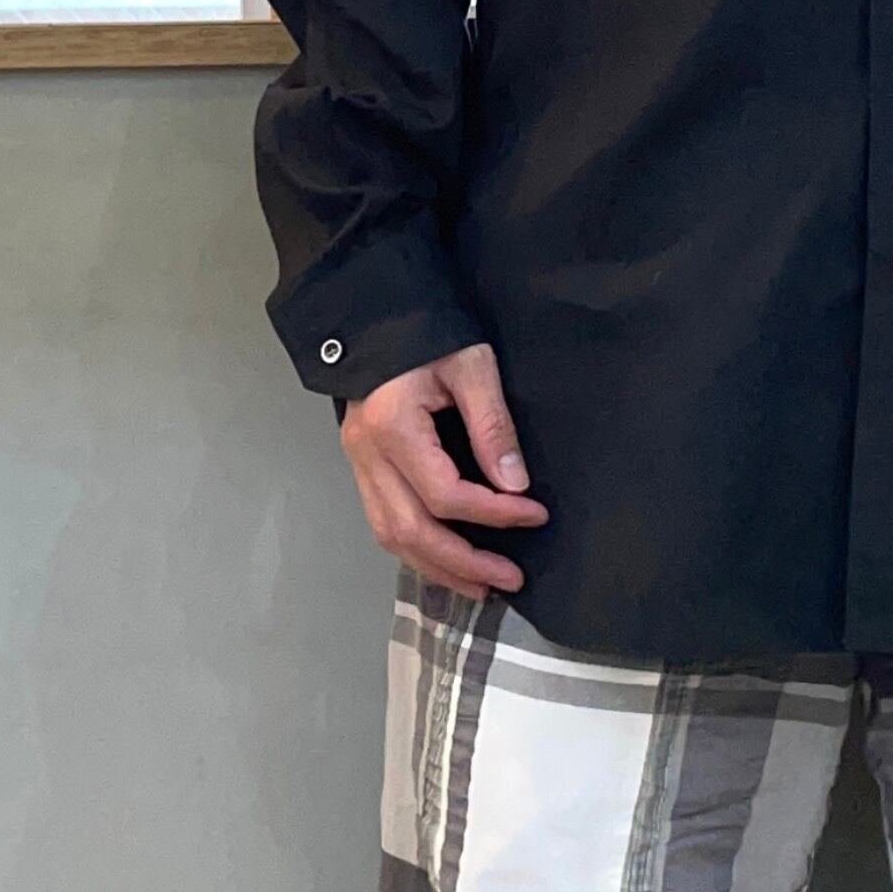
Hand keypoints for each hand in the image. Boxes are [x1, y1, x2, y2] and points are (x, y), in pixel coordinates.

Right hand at [338, 341, 548, 597]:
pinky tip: (447, 561)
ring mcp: (357, 461)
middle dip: (464, 563)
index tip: (535, 514)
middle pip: (411, 531)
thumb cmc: (426, 327)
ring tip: (480, 585)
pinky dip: (416, 549)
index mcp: (391, 426)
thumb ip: (492, 425)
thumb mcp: (471, 365)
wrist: (375, 306)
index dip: (494, 514)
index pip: (445, 495)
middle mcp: (366, 453)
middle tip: (510, 579)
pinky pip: (383, 521)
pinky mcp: (361, 463)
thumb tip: (515, 485)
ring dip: (436, 567)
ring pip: (390, 535)